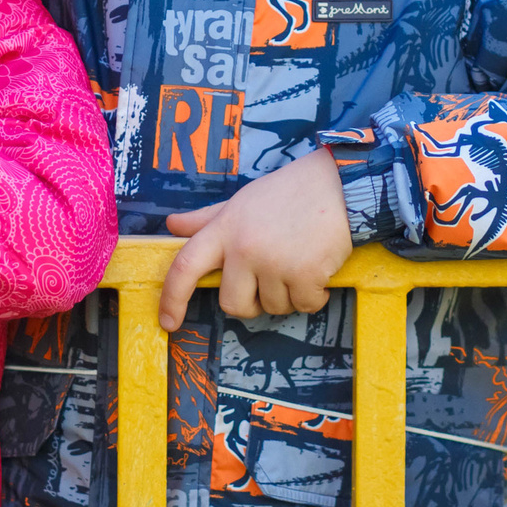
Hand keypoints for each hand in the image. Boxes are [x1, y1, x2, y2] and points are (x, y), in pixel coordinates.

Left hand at [159, 148, 353, 330]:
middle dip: (253, 301)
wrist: (337, 184)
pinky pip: (305, 306)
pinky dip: (314, 296)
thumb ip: (206, 218)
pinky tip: (320, 270)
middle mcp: (243, 248)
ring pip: (273, 308)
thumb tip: (172, 225)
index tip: (168, 322)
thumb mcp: (241, 201)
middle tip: (272, 277)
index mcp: (223, 229)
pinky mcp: (305, 274)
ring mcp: (273, 263)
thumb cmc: (287, 193)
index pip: (185, 267)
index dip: (172, 299)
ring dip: (289, 294)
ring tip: (299, 260)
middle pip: (233, 303)